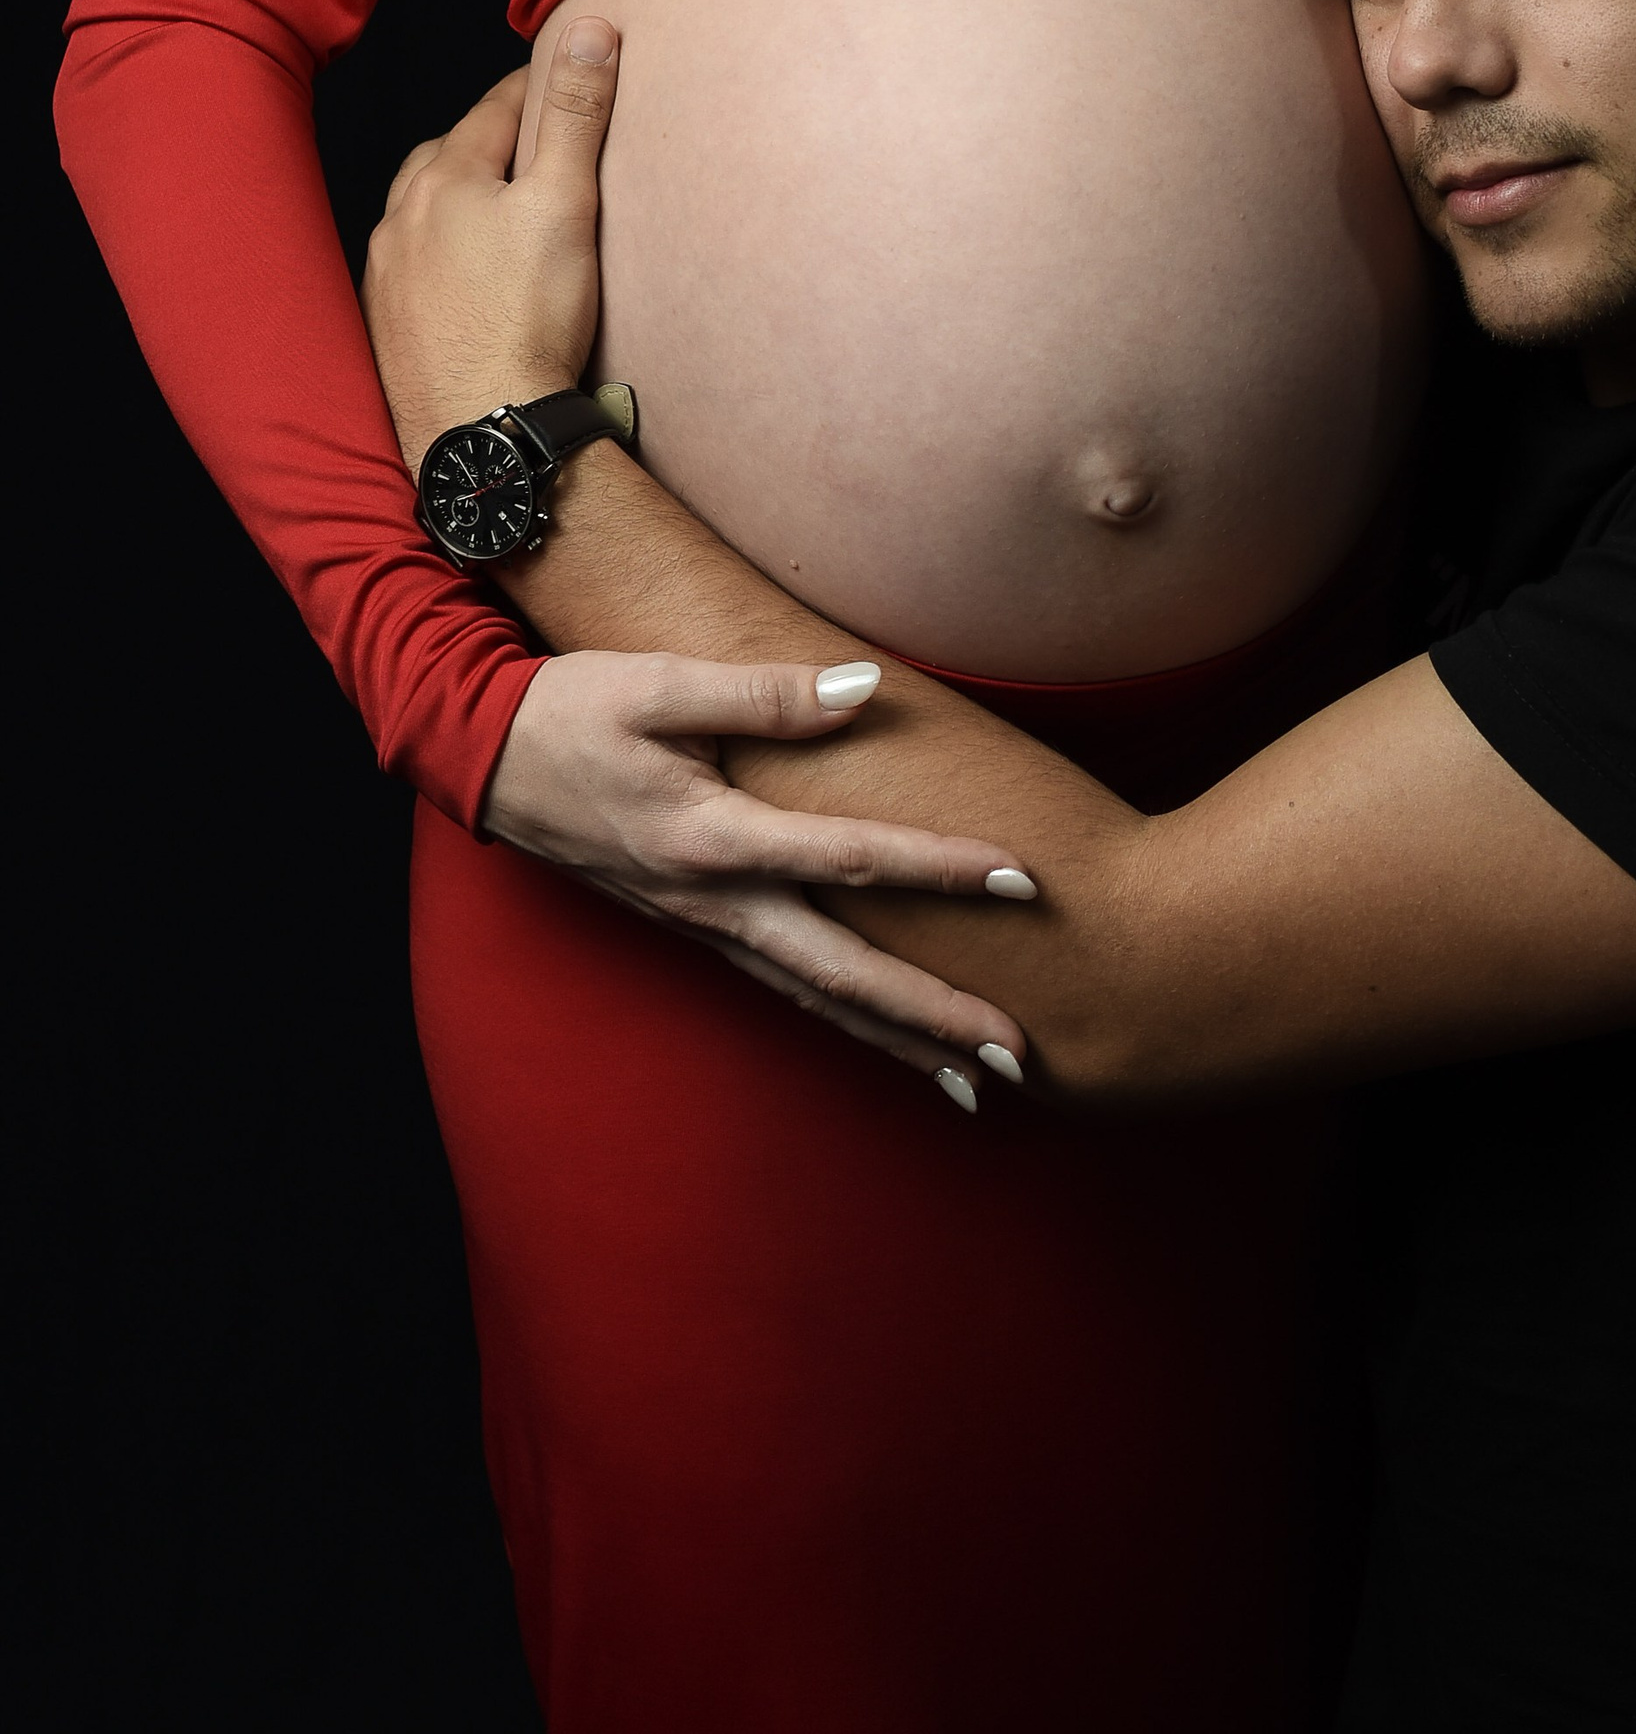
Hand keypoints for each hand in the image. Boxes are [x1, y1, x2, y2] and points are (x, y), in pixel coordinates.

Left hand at [364, 18, 622, 460]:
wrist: (483, 428)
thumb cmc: (527, 317)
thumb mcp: (567, 203)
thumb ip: (576, 114)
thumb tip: (591, 29)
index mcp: (443, 178)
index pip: (494, 108)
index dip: (536, 87)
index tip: (566, 76)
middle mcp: (400, 219)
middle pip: (447, 154)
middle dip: (488, 139)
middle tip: (533, 140)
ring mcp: (386, 276)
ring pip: (421, 212)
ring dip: (456, 197)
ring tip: (496, 204)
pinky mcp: (387, 327)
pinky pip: (410, 266)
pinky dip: (439, 252)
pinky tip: (465, 273)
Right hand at [489, 648, 1036, 1100]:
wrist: (481, 757)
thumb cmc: (571, 711)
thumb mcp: (662, 684)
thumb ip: (765, 693)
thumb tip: (866, 688)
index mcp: (714, 841)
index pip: (854, 858)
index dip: (942, 868)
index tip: (1023, 878)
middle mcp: (715, 903)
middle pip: (844, 975)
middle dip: (934, 1016)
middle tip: (1019, 1054)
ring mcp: (703, 926)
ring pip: (815, 998)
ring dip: (896, 1040)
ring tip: (973, 1083)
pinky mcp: (694, 926)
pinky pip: (784, 986)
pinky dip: (842, 1018)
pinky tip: (883, 1035)